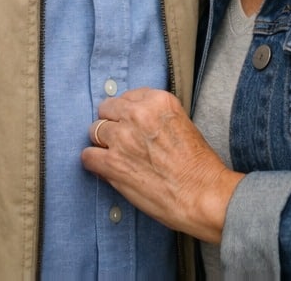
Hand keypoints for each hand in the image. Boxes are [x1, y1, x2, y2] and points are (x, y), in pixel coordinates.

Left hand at [80, 88, 242, 244]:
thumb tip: (130, 120)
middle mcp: (138, 114)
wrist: (203, 195)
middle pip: (107, 110)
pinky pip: (87, 156)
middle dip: (112, 124)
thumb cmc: (198, 165)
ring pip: (94, 131)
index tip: (131, 125)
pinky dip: (94, 163)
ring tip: (116, 157)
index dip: (127, 113)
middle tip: (122, 141)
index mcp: (158, 101)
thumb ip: (155, 116)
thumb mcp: (182, 124)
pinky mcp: (112, 164)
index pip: (127, 96)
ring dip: (102, 144)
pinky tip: (105, 169)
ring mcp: (123, 138)